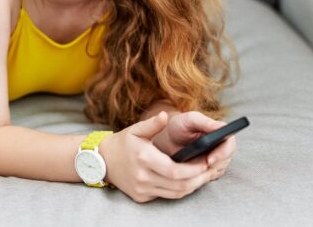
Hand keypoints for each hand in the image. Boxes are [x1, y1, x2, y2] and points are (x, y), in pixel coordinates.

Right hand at [100, 111, 218, 202]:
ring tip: (202, 175)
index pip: (175, 170)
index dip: (194, 169)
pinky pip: (166, 196)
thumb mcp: (135, 130)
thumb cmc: (122, 143)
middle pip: (179, 185)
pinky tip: (187, 180)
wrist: (102, 161)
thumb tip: (166, 115)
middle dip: (198, 179)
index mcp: (144, 158)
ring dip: (192, 186)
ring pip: (175, 194)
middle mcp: (143, 177)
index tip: (206, 162)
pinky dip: (179, 190)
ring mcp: (142, 189)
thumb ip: (153, 124)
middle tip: (210, 169)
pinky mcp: (141, 197)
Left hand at [151, 111, 236, 180]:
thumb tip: (222, 127)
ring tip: (193, 170)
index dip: (223, 153)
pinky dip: (203, 176)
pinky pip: (211, 176)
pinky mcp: (211, 168)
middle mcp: (222, 145)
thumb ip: (205, 121)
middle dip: (215, 164)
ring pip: (219, 169)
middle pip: (227, 158)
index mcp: (220, 131)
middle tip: (201, 168)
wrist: (169, 139)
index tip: (209, 160)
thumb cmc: (179, 126)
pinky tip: (192, 174)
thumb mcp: (190, 120)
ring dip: (208, 171)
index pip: (230, 143)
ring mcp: (218, 158)